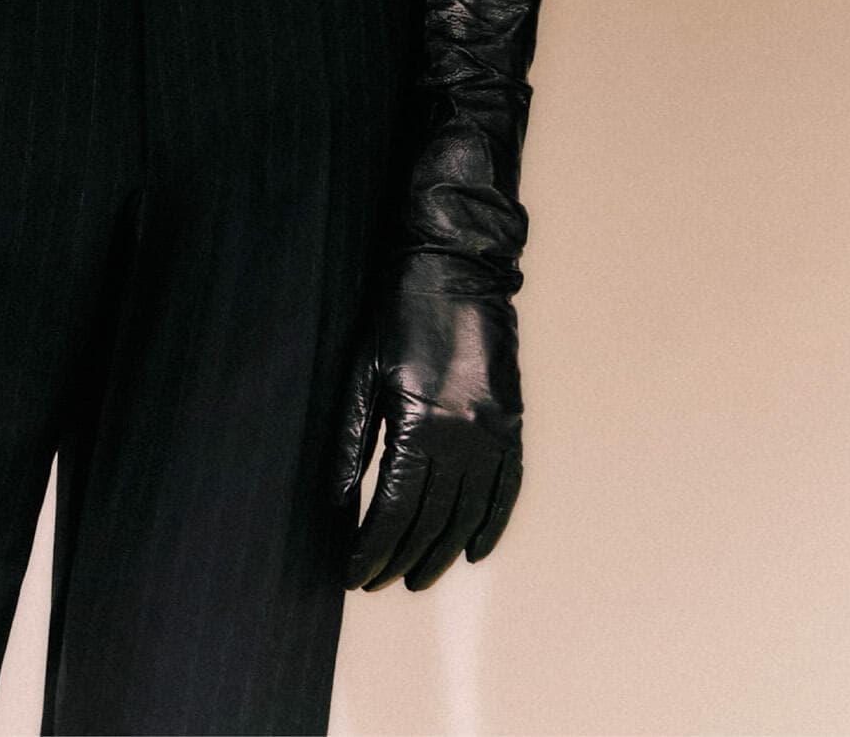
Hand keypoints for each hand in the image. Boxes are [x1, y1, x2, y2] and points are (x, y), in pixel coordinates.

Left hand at [332, 264, 523, 590]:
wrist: (457, 267)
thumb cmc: (398, 312)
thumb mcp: (362, 372)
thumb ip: (351, 441)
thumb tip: (338, 502)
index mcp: (421, 421)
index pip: (395, 508)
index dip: (372, 547)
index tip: (354, 573)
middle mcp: (464, 434)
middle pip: (432, 519)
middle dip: (401, 557)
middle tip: (378, 581)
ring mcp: (495, 430)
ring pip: (469, 513)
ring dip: (442, 552)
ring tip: (417, 578)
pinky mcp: (512, 422)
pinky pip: (507, 489)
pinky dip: (491, 525)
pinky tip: (473, 551)